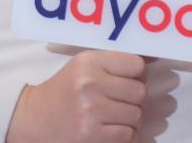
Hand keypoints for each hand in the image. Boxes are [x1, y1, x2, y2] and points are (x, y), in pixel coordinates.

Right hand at [6, 50, 146, 142]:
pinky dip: (123, 134)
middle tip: (119, 100)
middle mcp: (90, 83)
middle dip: (134, 99)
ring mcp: (91, 111)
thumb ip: (115, 61)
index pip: (136, 64)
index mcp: (89, 61)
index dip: (136, 74)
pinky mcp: (93, 135)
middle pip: (140, 92)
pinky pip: (128, 134)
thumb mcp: (85, 66)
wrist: (36, 118)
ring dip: (129, 118)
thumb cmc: (65, 89)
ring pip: (136, 115)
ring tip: (112, 115)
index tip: (127, 79)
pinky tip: (108, 128)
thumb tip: (155, 57)